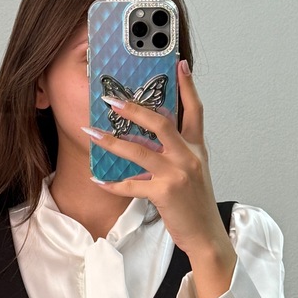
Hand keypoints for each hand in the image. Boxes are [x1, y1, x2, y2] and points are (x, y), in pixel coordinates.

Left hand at [85, 57, 235, 297]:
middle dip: (134, 108)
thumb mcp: (192, 170)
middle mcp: (189, 155)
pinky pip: (132, 184)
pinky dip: (112, 183)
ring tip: (91, 133)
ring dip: (111, 141)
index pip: (195, 109)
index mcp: (196, 147)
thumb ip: (176, 151)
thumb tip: (148, 136)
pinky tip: (98, 179)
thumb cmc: (195, 203)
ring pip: (139, 150)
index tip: (179, 63)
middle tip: (111, 99)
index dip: (188, 85)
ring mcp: (177, 173)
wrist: (206, 235)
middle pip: (161, 122)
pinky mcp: (165, 193)